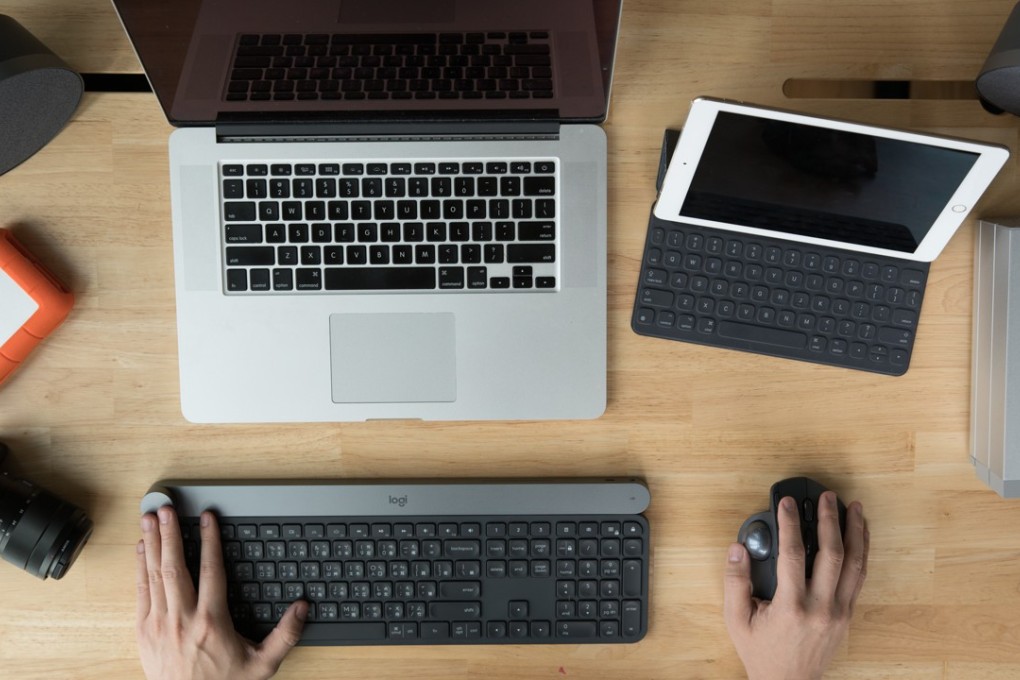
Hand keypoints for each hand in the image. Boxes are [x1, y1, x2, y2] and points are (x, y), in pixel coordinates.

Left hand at [136, 506, 307, 679]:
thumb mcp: (262, 665)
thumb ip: (285, 635)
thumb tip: (303, 608)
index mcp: (212, 622)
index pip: (211, 571)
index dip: (209, 540)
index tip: (207, 518)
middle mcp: (182, 619)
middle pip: (175, 566)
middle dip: (170, 534)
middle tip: (166, 509)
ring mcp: (159, 624)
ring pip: (154, 575)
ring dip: (152, 544)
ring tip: (149, 519)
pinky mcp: (143, 632)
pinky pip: (141, 592)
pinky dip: (140, 567)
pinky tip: (141, 548)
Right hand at [723, 492, 868, 679]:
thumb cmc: (762, 653)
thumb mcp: (736, 620)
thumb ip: (734, 581)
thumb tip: (737, 548)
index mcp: (791, 607)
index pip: (792, 554)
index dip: (789, 523)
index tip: (786, 503)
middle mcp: (821, 607)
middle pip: (833, 554)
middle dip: (830, 520)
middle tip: (826, 496)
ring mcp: (839, 612)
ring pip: (855, 564)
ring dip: (856, 532)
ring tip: (855, 508)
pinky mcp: (847, 615)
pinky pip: (859, 577)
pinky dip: (862, 552)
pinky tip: (860, 536)